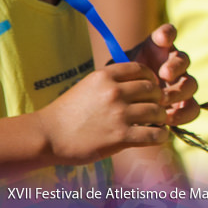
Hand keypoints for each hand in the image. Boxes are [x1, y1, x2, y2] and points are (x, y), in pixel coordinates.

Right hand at [36, 63, 167, 165]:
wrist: (47, 137)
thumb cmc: (67, 113)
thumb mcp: (88, 86)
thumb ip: (112, 81)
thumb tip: (140, 81)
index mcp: (106, 76)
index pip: (142, 70)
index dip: (151, 79)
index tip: (151, 88)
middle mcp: (114, 91)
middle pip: (153, 90)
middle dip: (158, 99)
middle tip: (156, 107)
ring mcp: (119, 114)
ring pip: (157, 111)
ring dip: (161, 118)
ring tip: (158, 123)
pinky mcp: (121, 136)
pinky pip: (154, 134)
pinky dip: (160, 136)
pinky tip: (158, 137)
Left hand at [128, 24, 199, 126]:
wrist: (121, 108)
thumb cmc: (118, 86)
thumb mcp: (115, 73)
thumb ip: (121, 66)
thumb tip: (120, 64)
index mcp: (158, 50)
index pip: (167, 34)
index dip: (167, 34)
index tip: (161, 40)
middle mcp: (173, 64)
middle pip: (183, 60)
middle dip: (176, 66)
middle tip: (164, 74)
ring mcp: (180, 85)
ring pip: (191, 84)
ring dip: (179, 91)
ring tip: (163, 100)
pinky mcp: (184, 106)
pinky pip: (192, 109)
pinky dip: (183, 114)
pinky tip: (169, 119)